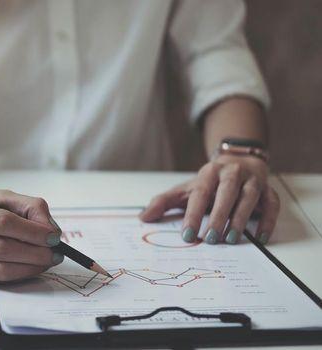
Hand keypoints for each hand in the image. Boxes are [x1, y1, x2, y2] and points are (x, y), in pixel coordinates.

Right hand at [0, 189, 62, 284]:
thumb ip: (28, 207)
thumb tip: (51, 230)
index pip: (1, 222)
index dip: (31, 231)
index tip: (52, 236)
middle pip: (1, 249)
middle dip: (35, 253)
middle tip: (55, 253)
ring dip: (29, 267)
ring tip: (46, 261)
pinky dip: (17, 275)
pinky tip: (28, 267)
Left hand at [140, 155, 279, 244]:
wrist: (239, 161)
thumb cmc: (209, 182)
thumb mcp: (185, 189)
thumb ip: (163, 202)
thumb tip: (143, 217)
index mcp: (208, 173)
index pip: (200, 194)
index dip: (193, 214)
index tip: (187, 235)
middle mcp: (232, 174)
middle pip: (226, 193)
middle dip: (218, 216)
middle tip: (210, 239)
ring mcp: (252, 180)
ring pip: (249, 198)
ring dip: (241, 219)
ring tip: (231, 239)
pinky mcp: (268, 190)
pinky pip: (272, 205)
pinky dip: (268, 220)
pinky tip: (261, 237)